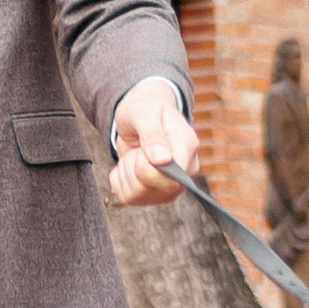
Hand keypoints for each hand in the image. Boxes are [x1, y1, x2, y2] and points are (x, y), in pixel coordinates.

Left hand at [109, 76, 198, 208]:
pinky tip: (129, 164)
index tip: (141, 148)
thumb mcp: (144, 113)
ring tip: (135, 153)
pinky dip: (119, 179)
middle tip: (138, 147)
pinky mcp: (151, 196)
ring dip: (126, 171)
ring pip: (138, 194)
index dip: (150, 166)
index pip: (176, 175)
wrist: (138, 118)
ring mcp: (169, 187)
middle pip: (156, 188)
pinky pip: (127, 197)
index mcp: (188, 147)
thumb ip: (152, 134)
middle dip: (136, 166)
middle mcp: (184, 172)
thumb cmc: (144, 111)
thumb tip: (163, 160)